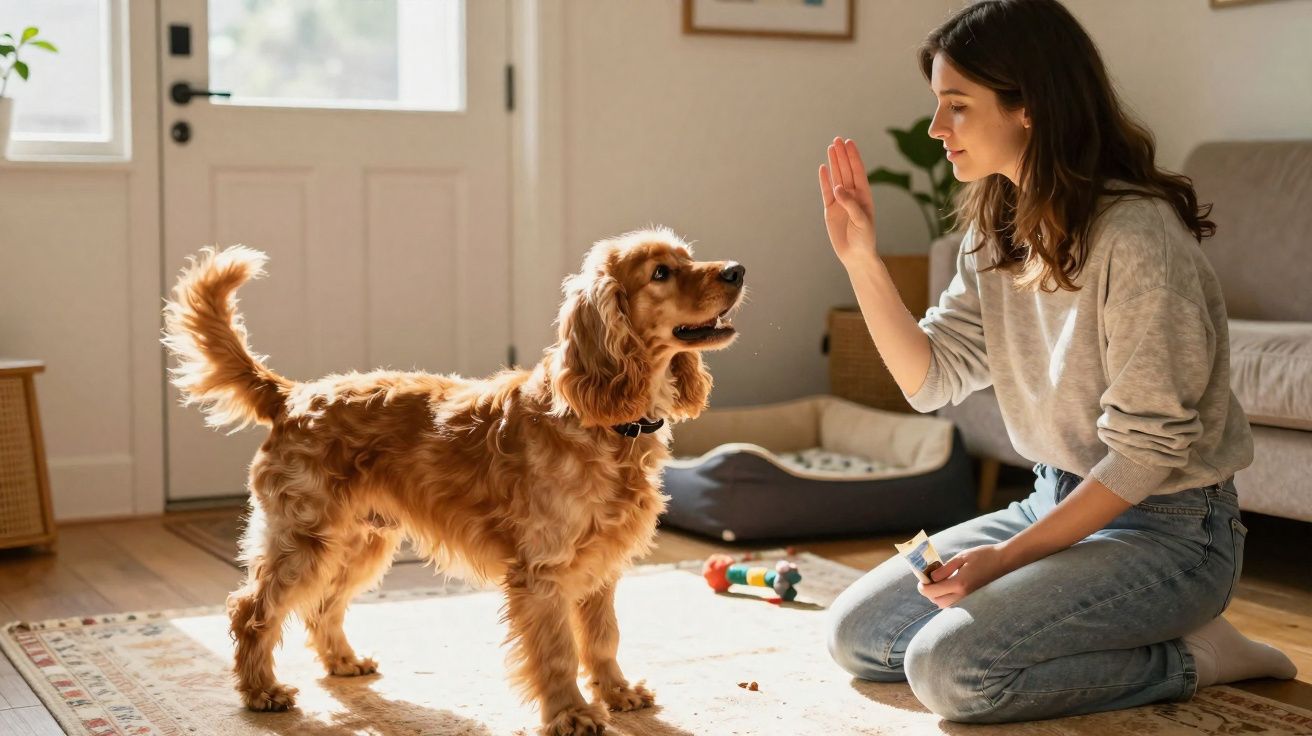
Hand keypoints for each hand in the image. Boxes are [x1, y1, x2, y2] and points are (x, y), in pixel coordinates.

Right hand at [818, 137, 877, 265]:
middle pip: (846, 171)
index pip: (858, 172)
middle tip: (837, 139)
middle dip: (842, 155)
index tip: (849, 143)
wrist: (856, 255)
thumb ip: (851, 204)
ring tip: (830, 148)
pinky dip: (825, 180)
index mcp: (864, 196)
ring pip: (836, 178)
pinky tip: (823, 168)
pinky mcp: (830, 209)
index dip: (853, 157)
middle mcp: (853, 195)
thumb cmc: (865, 238)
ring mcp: (841, 201)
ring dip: (834, 163)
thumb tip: (838, 188)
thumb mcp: (862, 221)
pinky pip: (826, 191)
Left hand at [917, 544, 1014, 608]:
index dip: (923, 587)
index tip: (921, 580)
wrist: (1005, 561)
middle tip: (929, 581)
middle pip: (938, 603)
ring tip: (940, 582)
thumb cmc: (984, 555)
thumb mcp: (962, 557)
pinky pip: (956, 603)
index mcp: (959, 583)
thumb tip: (931, 578)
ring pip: (947, 605)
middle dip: (930, 594)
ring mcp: (970, 599)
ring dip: (939, 597)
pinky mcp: (974, 599)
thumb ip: (945, 569)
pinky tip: (950, 585)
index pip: (933, 592)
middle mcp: (964, 595)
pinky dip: (948, 598)